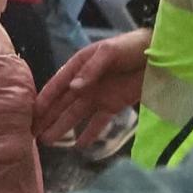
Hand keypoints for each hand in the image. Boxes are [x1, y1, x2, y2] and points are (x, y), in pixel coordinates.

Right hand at [34, 27, 150, 144]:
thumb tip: (73, 88)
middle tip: (32, 133)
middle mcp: (85, 82)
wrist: (160, 54)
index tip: (32, 114)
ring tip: (48, 141)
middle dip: (47, 117)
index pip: (58, 85)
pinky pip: (99, 121)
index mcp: (80, 65)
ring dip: (62, 127)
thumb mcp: (110, 52)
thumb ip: (92, 69)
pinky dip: (90, 133)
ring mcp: (99, 95)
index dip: (44, 99)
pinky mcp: (114, 104)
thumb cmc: (132, 47)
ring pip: (76, 114)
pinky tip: (80, 145)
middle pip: (62, 103)